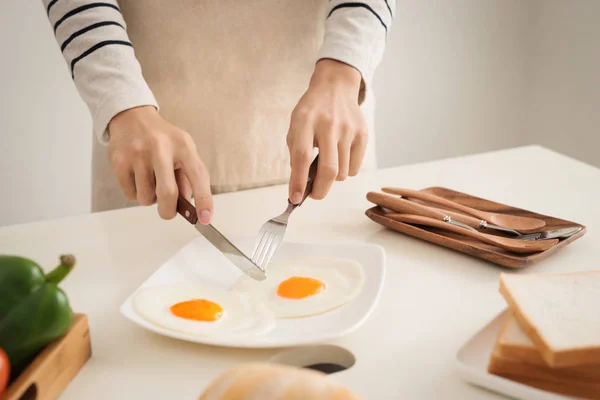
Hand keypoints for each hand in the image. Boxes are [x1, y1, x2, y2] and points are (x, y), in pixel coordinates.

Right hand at [107, 106, 212, 222]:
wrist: (131, 117)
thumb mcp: (183, 149)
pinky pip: (130, 194)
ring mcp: (138, 154)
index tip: (206, 219)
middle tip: (168, 211)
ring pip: (146, 198)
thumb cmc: (163, 139)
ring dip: (150, 199)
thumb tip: (189, 205)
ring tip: (150, 182)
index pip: (198, 176)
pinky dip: (135, 193)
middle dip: (168, 210)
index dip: (204, 200)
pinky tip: (137, 177)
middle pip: (167, 193)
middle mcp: (161, 148)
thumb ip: (188, 176)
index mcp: (183, 145)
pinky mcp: (119, 161)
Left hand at [287, 59, 367, 202]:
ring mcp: (348, 129)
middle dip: (320, 190)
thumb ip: (296, 155)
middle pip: (328, 169)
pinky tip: (339, 157)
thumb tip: (300, 188)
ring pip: (343, 173)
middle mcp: (329, 125)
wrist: (335, 88)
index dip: (298, 182)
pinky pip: (355, 167)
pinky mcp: (362, 134)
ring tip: (327, 164)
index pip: (301, 157)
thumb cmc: (311, 113)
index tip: (294, 199)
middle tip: (313, 195)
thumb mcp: (296, 127)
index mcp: (305, 121)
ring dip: (333, 178)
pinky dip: (346, 170)